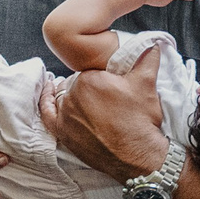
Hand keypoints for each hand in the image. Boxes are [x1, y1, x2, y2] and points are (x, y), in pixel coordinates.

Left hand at [40, 53, 169, 181]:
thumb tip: (153, 42)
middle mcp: (72, 95)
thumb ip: (148, 58)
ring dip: (72, 96)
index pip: (89, 70)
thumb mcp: (147, 84)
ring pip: (64, 96)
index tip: (111, 86)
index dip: (101, 77)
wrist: (139, 157)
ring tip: (88, 100)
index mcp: (89, 79)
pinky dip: (46, 101)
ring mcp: (65, 115)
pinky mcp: (62, 132)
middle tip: (106, 98)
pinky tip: (49, 93)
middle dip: (89, 87)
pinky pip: (47, 113)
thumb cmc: (141, 121)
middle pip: (76, 83)